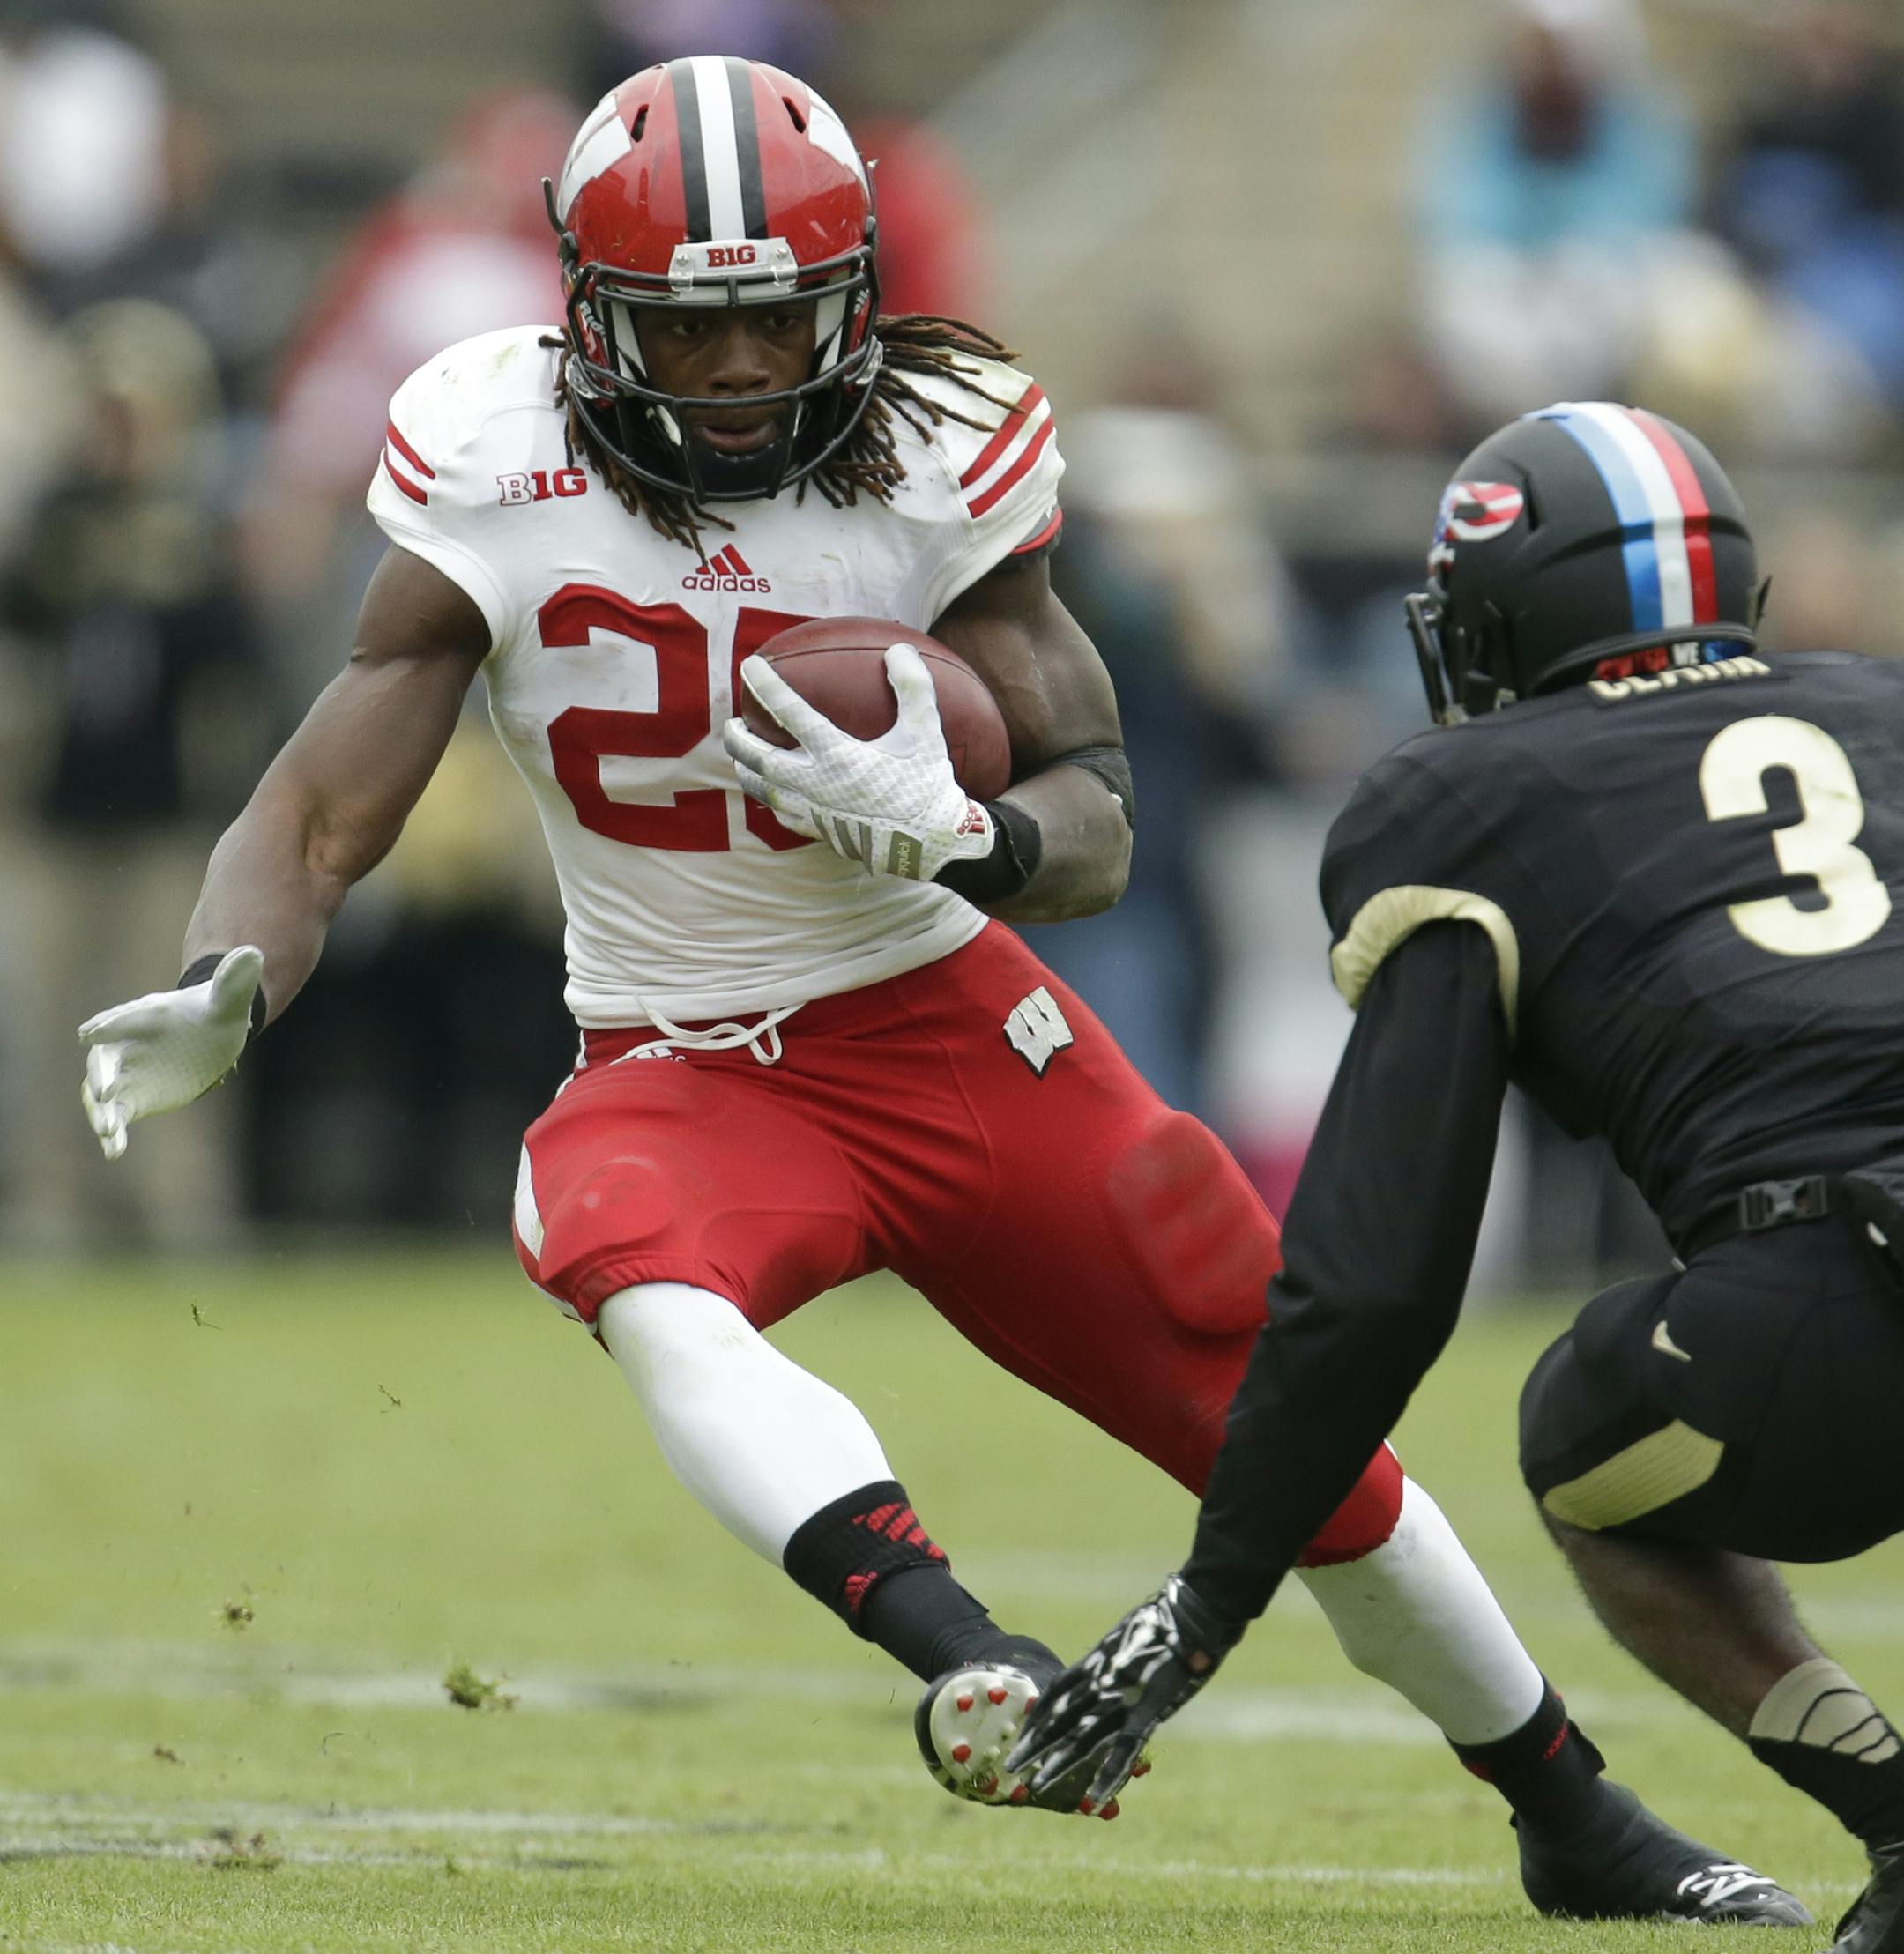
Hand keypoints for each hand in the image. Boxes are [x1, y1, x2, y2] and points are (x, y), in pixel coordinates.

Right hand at [78, 946, 264, 1159]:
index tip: (91, 1034)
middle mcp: (126, 1045)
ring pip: (103, 1093)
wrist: (210, 1033)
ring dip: (102, 1111)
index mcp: (145, 1016)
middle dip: (100, 1075)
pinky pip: (118, 1116)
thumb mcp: (228, 997)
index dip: (109, 1026)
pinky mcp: (134, 1097)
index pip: (123, 1019)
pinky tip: (115, 1153)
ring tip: (109, 1131)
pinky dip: (114, 1133)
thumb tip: (253, 952)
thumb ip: (234, 980)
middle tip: (103, 1092)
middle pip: (103, 1060)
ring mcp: (127, 1074)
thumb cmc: (214, 1011)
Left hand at [721, 643, 997, 881]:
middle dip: (738, 738)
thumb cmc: (928, 786)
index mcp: (837, 755)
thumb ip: (913, 687)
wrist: (930, 846)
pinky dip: (770, 799)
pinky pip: (783, 814)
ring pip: (764, 789)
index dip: (767, 685)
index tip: (750, 665)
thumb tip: (899, 648)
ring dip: (746, 769)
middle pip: (759, 757)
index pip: (789, 712)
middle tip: (732, 722)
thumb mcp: (926, 732)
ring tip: (741, 756)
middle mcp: (816, 783)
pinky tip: (772, 793)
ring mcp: (814, 811)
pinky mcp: (820, 831)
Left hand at [1005, 1574, 1240, 1813]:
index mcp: (1095, 1662)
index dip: (1038, 1716)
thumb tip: (1109, 1661)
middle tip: (1011, 1766)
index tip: (1023, 1732)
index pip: (1056, 1693)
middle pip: (1058, 1719)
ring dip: (1057, 1765)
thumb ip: (1114, 1654)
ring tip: (1034, 1787)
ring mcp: (1121, 1699)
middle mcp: (1100, 1682)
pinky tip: (1092, 1799)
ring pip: (1081, 1739)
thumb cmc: (1166, 1620)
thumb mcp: (1128, 1634)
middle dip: (1034, 1744)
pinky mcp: (1147, 1713)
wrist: (1191, 1615)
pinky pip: (1122, 1751)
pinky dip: (1107, 1777)